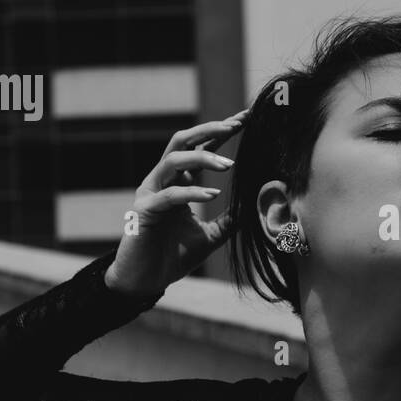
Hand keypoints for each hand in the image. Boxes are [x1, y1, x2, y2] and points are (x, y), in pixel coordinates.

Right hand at [104, 109, 249, 296]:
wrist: (145, 281)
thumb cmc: (174, 256)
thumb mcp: (211, 236)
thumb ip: (230, 220)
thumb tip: (256, 209)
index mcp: (178, 182)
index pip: (199, 148)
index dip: (220, 132)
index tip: (245, 119)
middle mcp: (162, 180)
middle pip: (182, 141)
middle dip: (208, 130)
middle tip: (236, 125)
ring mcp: (150, 193)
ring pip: (172, 160)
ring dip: (202, 158)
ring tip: (229, 164)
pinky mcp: (144, 210)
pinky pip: (169, 194)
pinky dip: (192, 192)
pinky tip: (213, 195)